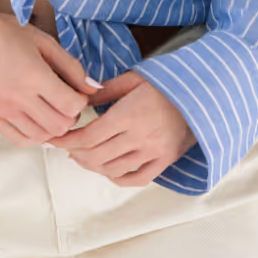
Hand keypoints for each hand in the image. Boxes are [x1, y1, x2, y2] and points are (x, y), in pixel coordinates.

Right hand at [0, 0, 100, 147]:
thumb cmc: (5, 33)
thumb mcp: (44, 41)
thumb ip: (71, 66)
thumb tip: (93, 88)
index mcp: (33, 75)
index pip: (71, 106)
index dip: (81, 102)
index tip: (76, 93)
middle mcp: (17, 97)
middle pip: (60, 125)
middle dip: (70, 116)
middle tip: (65, 102)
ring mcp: (1, 110)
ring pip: (41, 137)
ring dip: (52, 128)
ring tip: (50, 111)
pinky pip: (19, 140)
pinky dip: (34, 136)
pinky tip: (35, 122)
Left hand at [49, 68, 197, 185]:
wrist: (202, 95)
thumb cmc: (165, 83)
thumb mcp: (134, 78)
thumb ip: (105, 91)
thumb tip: (80, 100)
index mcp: (130, 114)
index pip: (89, 136)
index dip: (68, 141)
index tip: (55, 138)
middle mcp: (141, 137)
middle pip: (96, 155)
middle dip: (75, 153)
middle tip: (66, 147)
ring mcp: (154, 152)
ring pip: (112, 169)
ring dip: (91, 166)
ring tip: (82, 157)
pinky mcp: (165, 161)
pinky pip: (136, 179)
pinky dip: (117, 178)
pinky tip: (107, 170)